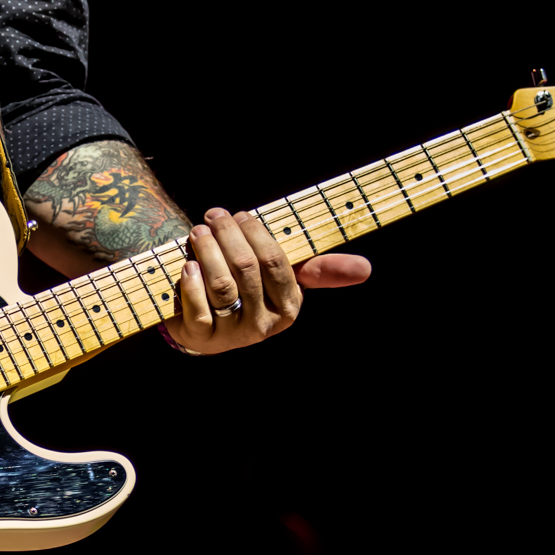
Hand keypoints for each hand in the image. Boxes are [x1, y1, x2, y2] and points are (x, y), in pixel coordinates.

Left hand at [166, 207, 371, 354]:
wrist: (206, 331)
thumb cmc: (247, 292)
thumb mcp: (283, 281)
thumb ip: (319, 270)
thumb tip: (367, 269)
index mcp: (288, 307)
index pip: (275, 262)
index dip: (255, 233)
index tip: (240, 215)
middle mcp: (263, 324)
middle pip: (246, 269)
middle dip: (228, 236)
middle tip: (213, 217)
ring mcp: (233, 334)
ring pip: (221, 285)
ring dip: (207, 252)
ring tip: (198, 233)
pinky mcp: (203, 339)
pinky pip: (198, 308)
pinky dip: (191, 282)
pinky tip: (188, 265)